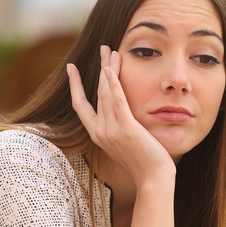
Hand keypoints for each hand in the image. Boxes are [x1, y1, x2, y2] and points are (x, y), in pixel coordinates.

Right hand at [67, 46, 173, 186]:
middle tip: (103, 48)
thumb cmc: (144, 162)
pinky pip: (117, 101)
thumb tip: (121, 116)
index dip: (75, 85)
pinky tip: (110, 69)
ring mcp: (112, 131)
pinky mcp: (127, 129)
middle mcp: (100, 132)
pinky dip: (114, 84)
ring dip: (109, 69)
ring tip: (112, 51)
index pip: (80, 105)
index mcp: (97, 135)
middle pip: (96, 92)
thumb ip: (119, 128)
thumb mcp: (126, 144)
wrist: (153, 178)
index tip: (71, 67)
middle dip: (100, 67)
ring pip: (106, 93)